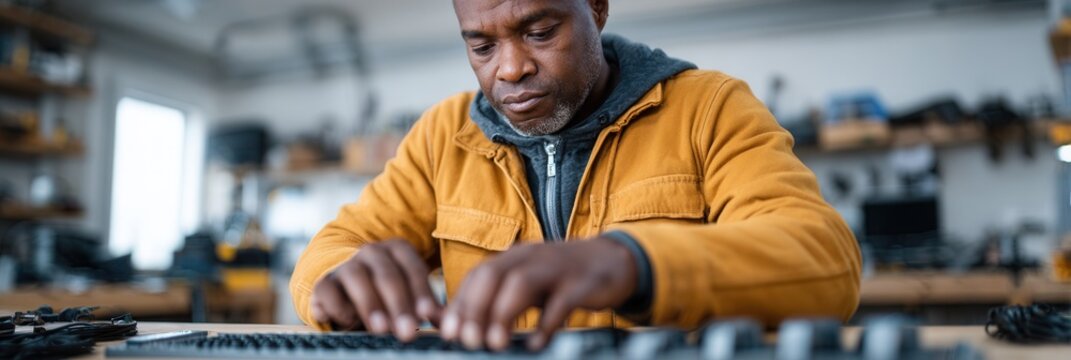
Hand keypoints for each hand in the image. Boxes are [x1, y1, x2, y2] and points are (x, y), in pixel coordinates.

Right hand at [310, 239, 441, 341]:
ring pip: (357, 278)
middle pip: (388, 275)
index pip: (413, 268)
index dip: (422, 292)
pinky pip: (328, 290)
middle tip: (407, 331)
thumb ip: (425, 306)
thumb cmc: (385, 294)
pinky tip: (349, 323)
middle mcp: (372, 252)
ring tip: (381, 329)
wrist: (344, 287)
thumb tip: (447, 321)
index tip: (428, 314)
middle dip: (399, 305)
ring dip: (370, 304)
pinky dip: (339, 307)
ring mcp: (346, 264)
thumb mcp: (407, 296)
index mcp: (398, 250)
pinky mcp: (324, 282)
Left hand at [438, 237, 637, 350]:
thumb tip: (450, 324)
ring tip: (496, 344)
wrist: (613, 261)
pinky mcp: (583, 283)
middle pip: (493, 275)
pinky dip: (547, 323)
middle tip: (469, 340)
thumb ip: (494, 301)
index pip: (478, 276)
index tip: (449, 332)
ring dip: (504, 314)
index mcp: (514, 258)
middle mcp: (531, 257)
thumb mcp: (526, 285)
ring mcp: (557, 268)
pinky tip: (537, 343)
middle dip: (476, 308)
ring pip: (522, 283)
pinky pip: (562, 301)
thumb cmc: (561, 279)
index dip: (460, 303)